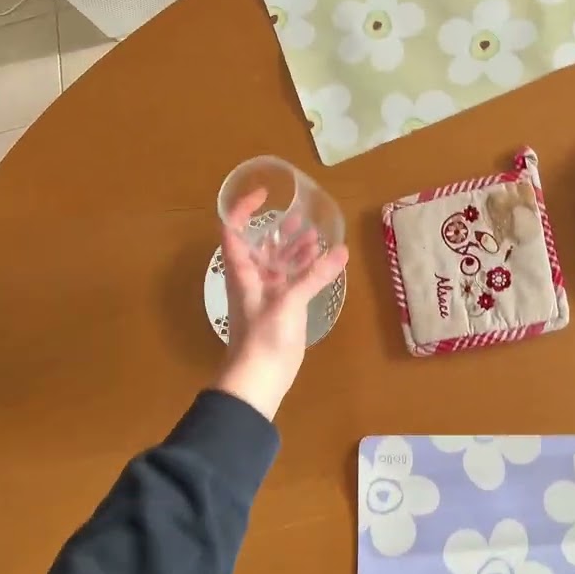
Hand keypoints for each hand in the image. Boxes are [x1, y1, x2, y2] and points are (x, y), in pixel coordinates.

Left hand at [214, 188, 347, 419]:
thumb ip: (314, 275)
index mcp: (242, 270)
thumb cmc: (263, 336)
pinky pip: (291, 282)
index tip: (265, 195)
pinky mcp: (280, 310)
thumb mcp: (289, 302)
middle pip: (261, 245)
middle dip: (279, 229)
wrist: (258, 378)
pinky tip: (324, 264)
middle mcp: (251, 278)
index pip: (234, 230)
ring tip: (317, 236)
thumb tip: (341, 251)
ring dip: (294, 249)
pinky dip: (305, 270)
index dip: (243, 208)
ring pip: (278, 264)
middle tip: (302, 216)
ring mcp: (265, 295)